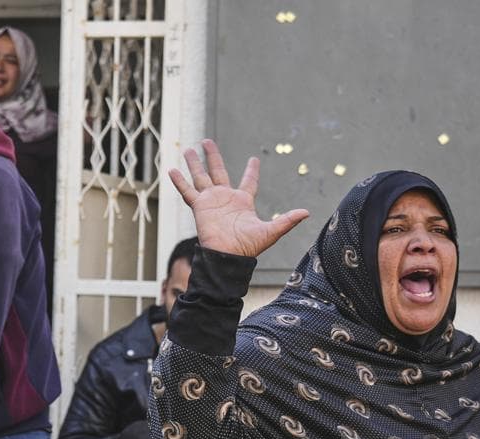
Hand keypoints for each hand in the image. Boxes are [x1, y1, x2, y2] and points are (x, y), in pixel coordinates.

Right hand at [167, 139, 309, 257]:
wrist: (228, 256)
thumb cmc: (248, 246)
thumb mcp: (271, 231)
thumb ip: (287, 220)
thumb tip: (307, 213)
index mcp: (243, 201)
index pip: (248, 182)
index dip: (251, 171)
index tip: (254, 159)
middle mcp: (225, 198)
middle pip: (218, 172)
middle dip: (213, 157)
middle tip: (207, 142)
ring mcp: (211, 201)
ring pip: (201, 177)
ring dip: (195, 164)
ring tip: (189, 150)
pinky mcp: (199, 207)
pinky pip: (188, 192)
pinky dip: (179, 182)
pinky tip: (172, 170)